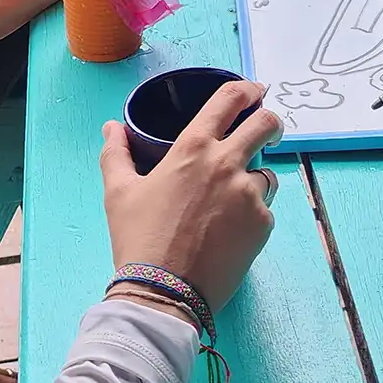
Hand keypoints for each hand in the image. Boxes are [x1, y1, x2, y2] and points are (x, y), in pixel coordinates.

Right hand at [100, 80, 280, 311]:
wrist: (162, 293)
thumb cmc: (139, 238)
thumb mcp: (119, 192)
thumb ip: (116, 153)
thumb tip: (111, 127)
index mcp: (193, 147)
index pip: (229, 99)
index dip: (247, 89)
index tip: (255, 91)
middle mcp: (226, 163)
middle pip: (265, 125)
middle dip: (270, 124)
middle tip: (267, 133)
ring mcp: (248, 194)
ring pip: (267, 174)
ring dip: (256, 181)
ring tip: (233, 204)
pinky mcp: (262, 225)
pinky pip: (265, 210)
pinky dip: (253, 216)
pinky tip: (231, 233)